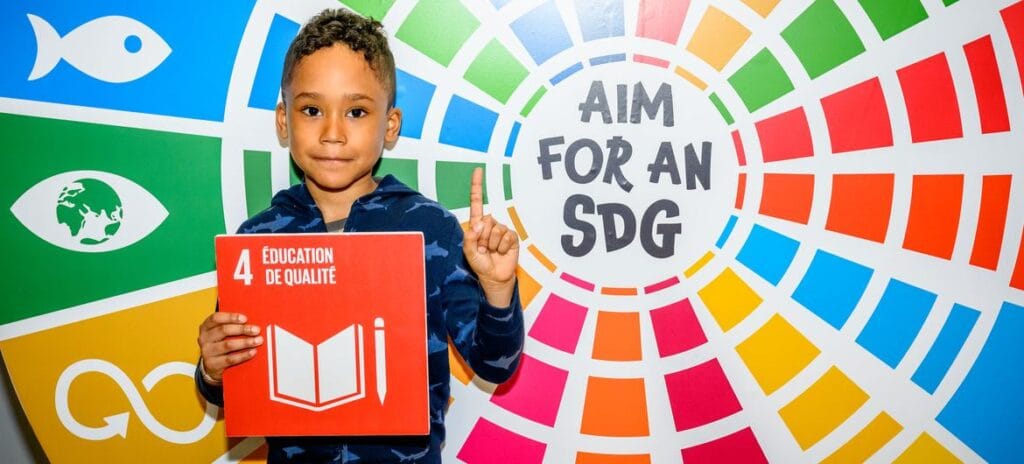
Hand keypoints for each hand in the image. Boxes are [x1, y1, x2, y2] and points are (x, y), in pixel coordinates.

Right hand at [197, 312, 262, 384]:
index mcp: (206, 327)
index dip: (231, 317)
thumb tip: (252, 322)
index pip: (216, 318)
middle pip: (223, 330)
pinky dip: (243, 355)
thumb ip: (233, 326)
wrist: (212, 366)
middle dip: (242, 329)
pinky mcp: (213, 364)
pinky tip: (253, 352)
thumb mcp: (222, 333)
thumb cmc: (221, 344)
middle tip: (256, 330)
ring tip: (258, 341)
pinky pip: (230, 359)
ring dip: (245, 342)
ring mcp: (207, 352)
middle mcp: (204, 339)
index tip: (245, 318)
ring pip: (228, 345)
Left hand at [464, 167, 519, 306]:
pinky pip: (506, 236)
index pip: (477, 202)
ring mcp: (501, 230)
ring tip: (491, 252)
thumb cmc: (480, 264)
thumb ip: (470, 237)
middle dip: (483, 238)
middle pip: (486, 220)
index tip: (478, 170)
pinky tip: (501, 252)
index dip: (477, 186)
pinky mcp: (511, 237)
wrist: (494, 277)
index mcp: (477, 225)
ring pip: (496, 230)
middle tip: (483, 249)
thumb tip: (480, 224)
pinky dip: (502, 247)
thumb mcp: (469, 252)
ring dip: (492, 244)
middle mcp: (490, 224)